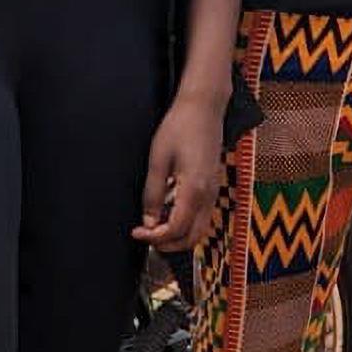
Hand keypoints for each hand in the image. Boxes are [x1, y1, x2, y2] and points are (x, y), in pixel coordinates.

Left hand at [131, 92, 225, 252]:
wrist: (204, 106)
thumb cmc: (180, 127)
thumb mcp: (158, 160)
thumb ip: (153, 194)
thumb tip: (149, 222)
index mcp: (195, 189)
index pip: (176, 229)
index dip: (155, 237)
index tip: (137, 231)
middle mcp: (209, 195)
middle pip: (192, 238)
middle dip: (168, 244)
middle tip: (145, 235)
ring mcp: (214, 191)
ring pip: (199, 229)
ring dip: (177, 235)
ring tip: (154, 226)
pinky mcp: (213, 186)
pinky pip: (202, 216)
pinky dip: (185, 223)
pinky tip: (167, 212)